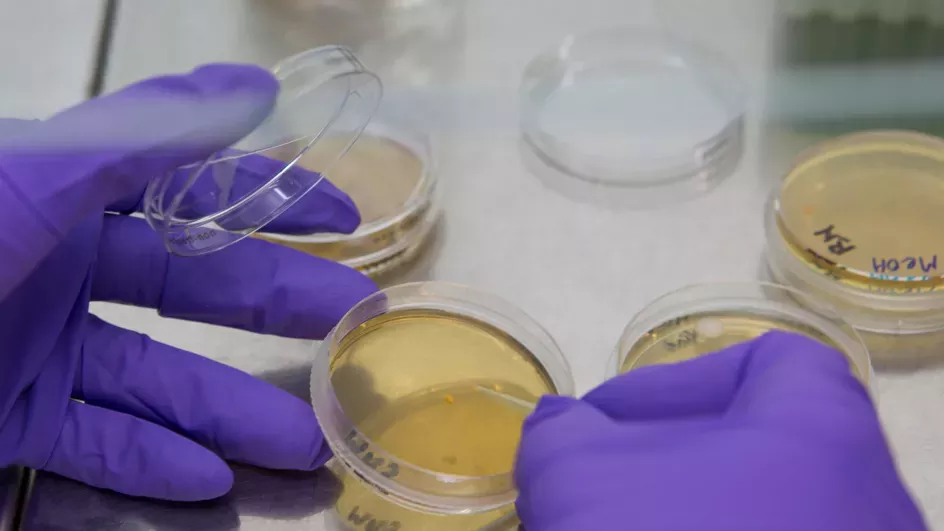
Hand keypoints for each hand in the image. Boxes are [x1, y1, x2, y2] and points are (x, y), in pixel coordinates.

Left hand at [0, 65, 376, 500]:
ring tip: (299, 442)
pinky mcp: (5, 419)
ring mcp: (35, 347)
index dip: (274, 200)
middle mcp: (60, 265)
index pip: (197, 188)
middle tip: (349, 331)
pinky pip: (92, 441)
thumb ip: (142, 135)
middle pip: (194, 291)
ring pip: (155, 382)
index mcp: (68, 192)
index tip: (346, 220)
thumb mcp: (27, 178)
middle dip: (276, 311)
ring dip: (229, 415)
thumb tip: (251, 88)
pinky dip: (149, 463)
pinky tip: (206, 480)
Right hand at [515, 331, 927, 530]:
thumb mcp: (584, 479)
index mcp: (821, 433)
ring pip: (740, 523)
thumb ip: (559, 437)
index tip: (600, 420)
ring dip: (654, 519)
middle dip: (645, 464)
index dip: (671, 382)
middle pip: (744, 453)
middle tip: (578, 485)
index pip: (765, 365)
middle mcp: (856, 503)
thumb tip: (557, 429)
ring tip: (587, 528)